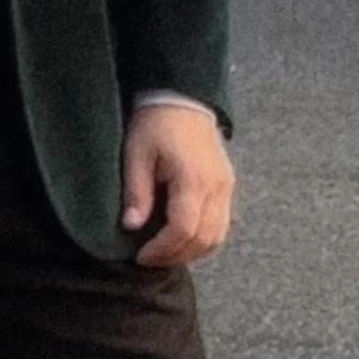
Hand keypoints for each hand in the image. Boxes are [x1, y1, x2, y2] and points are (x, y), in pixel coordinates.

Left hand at [120, 102, 234, 267]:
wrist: (182, 98)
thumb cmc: (155, 123)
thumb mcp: (136, 154)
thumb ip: (137, 191)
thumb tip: (132, 226)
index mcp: (194, 178)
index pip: (184, 229)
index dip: (162, 249)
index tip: (141, 256)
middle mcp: (217, 187)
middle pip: (204, 239)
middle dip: (175, 255)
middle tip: (149, 259)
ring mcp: (226, 187)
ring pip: (218, 236)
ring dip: (191, 251)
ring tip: (163, 253)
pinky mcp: (227, 186)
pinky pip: (221, 225)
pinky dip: (203, 239)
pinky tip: (180, 239)